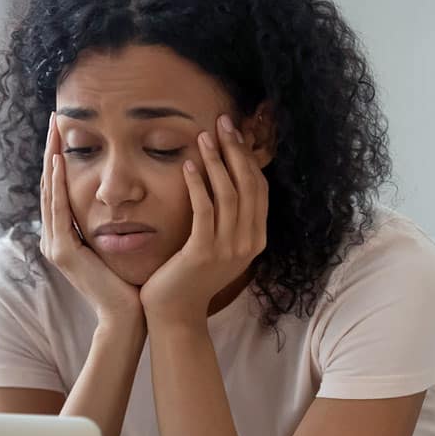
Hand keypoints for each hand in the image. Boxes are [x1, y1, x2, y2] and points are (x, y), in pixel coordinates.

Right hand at [39, 111, 143, 326]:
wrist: (128, 317)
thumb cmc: (132, 282)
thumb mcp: (120, 243)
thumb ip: (115, 222)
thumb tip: (130, 196)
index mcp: (67, 237)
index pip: (60, 189)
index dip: (61, 158)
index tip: (66, 129)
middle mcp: (56, 239)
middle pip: (49, 185)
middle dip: (52, 150)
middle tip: (54, 118)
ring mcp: (56, 246)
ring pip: (50, 193)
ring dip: (52, 159)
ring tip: (53, 130)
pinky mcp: (63, 253)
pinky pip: (59, 211)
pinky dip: (58, 186)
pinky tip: (60, 162)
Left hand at [139, 114, 267, 326]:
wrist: (175, 313)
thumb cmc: (190, 276)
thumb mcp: (218, 244)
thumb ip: (227, 218)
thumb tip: (225, 179)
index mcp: (256, 238)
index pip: (259, 188)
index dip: (248, 157)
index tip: (234, 132)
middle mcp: (248, 243)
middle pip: (248, 185)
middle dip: (236, 150)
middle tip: (223, 122)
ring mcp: (228, 249)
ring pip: (228, 193)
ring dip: (216, 161)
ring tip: (203, 136)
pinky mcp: (204, 252)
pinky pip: (204, 210)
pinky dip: (198, 185)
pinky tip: (188, 165)